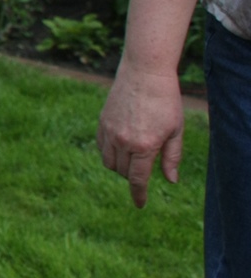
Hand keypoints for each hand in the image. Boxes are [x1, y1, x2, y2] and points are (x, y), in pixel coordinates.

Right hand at [98, 60, 185, 207]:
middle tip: (144, 170)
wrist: (144, 73)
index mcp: (144, 146)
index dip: (139, 194)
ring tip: (132, 159)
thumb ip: (172, 157)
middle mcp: (123, 141)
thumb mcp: (176, 130)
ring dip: (119, 166)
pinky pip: (101, 146)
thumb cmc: (166, 101)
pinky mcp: (102, 122)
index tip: (139, 204)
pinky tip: (121, 147)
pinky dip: (109, 152)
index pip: (138, 179)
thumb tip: (171, 180)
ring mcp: (109, 131)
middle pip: (122, 172)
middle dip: (132, 176)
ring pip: (108, 161)